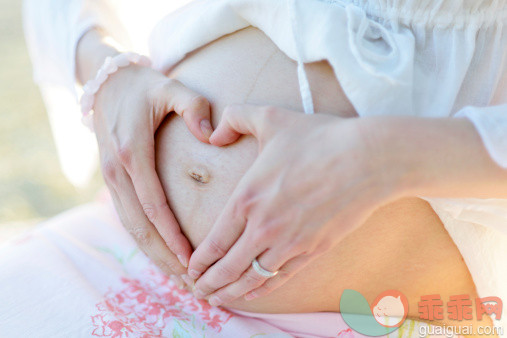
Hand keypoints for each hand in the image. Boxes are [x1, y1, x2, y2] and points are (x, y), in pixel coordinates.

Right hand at [77, 30, 213, 275]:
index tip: (192, 258)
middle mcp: (117, 173)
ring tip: (181, 279)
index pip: (154, 205)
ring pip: (132, 228)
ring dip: (154, 256)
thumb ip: (194, 107)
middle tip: (192, 282)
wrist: (107, 83)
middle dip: (165, 258)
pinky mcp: (113, 182)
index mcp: (132, 154)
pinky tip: (164, 256)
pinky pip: (129, 219)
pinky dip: (146, 241)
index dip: (172, 235)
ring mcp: (111, 179)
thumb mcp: (171, 87)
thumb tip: (211, 135)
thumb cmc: (145, 87)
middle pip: (140, 227)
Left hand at [187, 105, 402, 305]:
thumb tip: (212, 133)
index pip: (214, 242)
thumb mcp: (270, 118)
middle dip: (208, 284)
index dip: (199, 262)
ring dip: (232, 292)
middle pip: (228, 267)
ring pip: (253, 278)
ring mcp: (290, 242)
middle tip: (197, 293)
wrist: (367, 159)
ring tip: (219, 299)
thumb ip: (234, 119)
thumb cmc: (319, 138)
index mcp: (247, 198)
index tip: (189, 271)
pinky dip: (263, 289)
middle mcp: (264, 227)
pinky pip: (282, 277)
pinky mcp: (314, 249)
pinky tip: (254, 292)